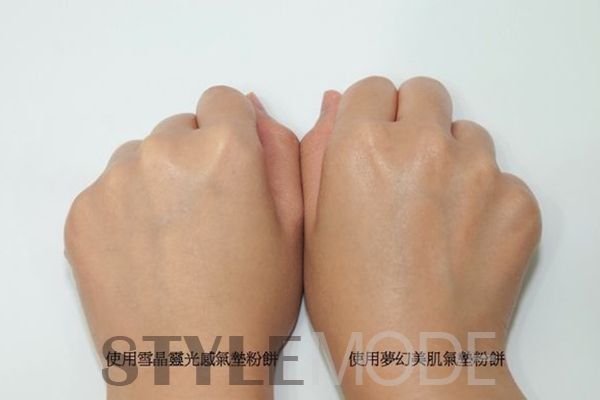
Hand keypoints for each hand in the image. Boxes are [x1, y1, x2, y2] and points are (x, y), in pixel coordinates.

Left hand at [65, 86, 302, 399]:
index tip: (230, 166)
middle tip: (206, 214)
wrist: (189, 364)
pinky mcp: (83, 212)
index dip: (232, 132)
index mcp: (224, 151)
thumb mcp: (296, 224)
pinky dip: (127, 208)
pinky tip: (145, 251)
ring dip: (158, 180)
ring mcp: (115, 182)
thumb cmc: (251, 300)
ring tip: (174, 237)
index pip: (222, 99)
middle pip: (180, 127)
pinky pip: (109, 188)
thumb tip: (252, 108)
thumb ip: (281, 151)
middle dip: (195, 157)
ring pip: (142, 156)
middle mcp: (163, 153)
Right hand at [301, 77, 540, 398]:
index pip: (371, 89)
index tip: (370, 140)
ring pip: (466, 133)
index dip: (367, 116)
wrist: (414, 357)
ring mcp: (479, 173)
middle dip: (410, 120)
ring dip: (449, 157)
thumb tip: (333, 105)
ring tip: (433, 211)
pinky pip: (501, 176)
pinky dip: (483, 196)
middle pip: (424, 94)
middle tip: (402, 169)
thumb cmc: (353, 301)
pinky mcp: (518, 202)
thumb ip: (316, 153)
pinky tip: (460, 237)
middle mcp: (423, 148)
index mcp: (362, 148)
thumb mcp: (311, 225)